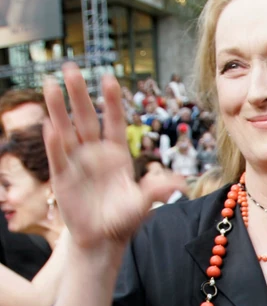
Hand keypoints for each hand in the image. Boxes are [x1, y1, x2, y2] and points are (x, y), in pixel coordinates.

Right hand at [43, 64, 184, 250]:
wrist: (101, 239)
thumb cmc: (123, 218)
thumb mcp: (143, 204)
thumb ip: (157, 190)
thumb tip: (179, 184)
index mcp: (116, 155)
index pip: (113, 121)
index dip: (111, 101)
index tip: (109, 78)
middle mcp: (94, 154)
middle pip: (86, 118)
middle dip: (79, 94)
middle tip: (71, 67)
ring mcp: (76, 163)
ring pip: (67, 130)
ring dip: (58, 108)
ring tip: (49, 83)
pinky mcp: (62, 178)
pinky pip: (57, 156)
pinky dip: (54, 142)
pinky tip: (49, 125)